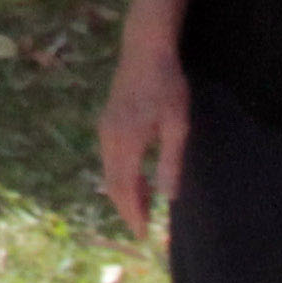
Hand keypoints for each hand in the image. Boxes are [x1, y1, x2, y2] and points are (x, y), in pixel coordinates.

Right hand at [98, 41, 189, 238]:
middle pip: (111, 182)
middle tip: (141, 228)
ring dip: (123, 191)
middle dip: (125, 207)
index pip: (124, 187)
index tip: (142, 234)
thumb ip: (170, 161)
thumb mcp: (176, 124)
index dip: (131, 213)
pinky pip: (109, 157)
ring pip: (109, 170)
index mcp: (125, 141)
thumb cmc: (167, 84)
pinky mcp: (108, 120)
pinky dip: (120, 175)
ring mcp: (105, 128)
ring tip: (142, 207)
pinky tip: (135, 178)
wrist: (145, 48)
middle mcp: (109, 137)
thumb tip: (169, 197)